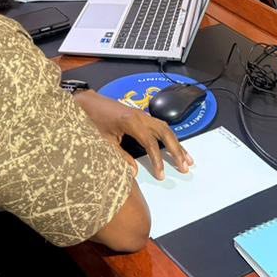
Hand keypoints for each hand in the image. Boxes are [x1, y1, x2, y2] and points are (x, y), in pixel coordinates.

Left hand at [74, 91, 192, 179]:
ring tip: (187, 159)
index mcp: (131, 122)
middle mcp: (141, 116)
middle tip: (185, 167)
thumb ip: (120, 156)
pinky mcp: (142, 116)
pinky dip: (170, 137)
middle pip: (165, 133)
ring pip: (166, 128)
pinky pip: (161, 126)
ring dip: (177, 144)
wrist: (88, 102)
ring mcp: (143, 115)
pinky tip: (176, 146)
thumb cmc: (94, 121)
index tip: (161, 175)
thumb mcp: (104, 141)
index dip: (157, 160)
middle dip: (176, 150)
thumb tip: (135, 172)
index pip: (150, 143)